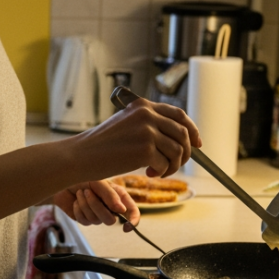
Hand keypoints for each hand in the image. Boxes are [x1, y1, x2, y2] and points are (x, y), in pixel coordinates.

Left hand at [51, 180, 139, 230]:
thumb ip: (110, 195)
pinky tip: (75, 201)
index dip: (133, 221)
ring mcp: (97, 215)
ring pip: (96, 220)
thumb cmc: (84, 177)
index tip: (126, 227)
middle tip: (87, 191)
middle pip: (111, 220)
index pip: (131, 211)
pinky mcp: (85, 219)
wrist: (64, 179)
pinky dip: (78, 209)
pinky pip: (84, 221)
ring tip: (80, 192)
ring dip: (85, 204)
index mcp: (118, 197)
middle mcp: (110, 208)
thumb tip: (122, 210)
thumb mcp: (99, 182)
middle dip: (97, 206)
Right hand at [69, 97, 200, 179]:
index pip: (179, 114)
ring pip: (178, 150)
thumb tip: (179, 138)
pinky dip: (162, 172)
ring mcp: (147, 131)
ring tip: (159, 171)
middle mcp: (147, 114)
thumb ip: (149, 124)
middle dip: (186, 152)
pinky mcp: (145, 149)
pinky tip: (149, 172)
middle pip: (184, 133)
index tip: (197, 144)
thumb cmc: (101, 144)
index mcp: (143, 105)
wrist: (82, 155)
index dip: (193, 130)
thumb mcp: (126, 124)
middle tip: (176, 165)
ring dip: (173, 165)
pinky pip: (167, 163)